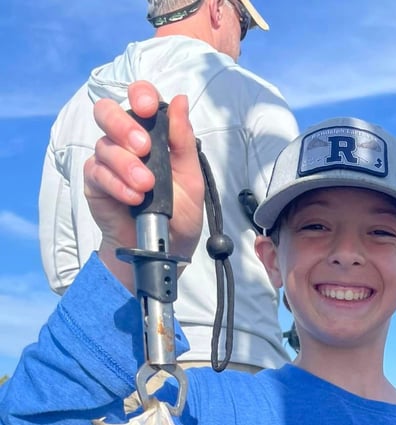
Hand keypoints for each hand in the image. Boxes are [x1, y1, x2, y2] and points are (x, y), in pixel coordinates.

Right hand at [83, 81, 204, 289]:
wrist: (167, 248)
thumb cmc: (180, 212)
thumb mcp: (191, 177)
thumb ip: (183, 141)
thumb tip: (179, 100)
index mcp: (150, 133)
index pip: (138, 99)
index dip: (139, 95)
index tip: (148, 108)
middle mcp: (124, 142)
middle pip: (108, 112)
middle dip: (124, 125)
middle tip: (144, 148)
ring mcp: (107, 161)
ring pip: (104, 145)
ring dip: (126, 164)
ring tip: (145, 186)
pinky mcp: (95, 183)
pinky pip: (98, 173)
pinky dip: (117, 184)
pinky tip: (133, 198)